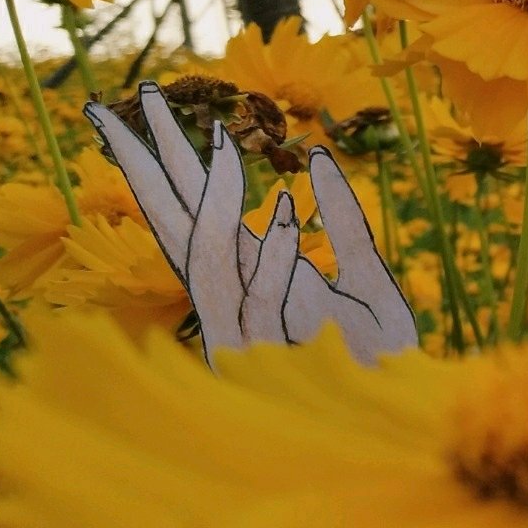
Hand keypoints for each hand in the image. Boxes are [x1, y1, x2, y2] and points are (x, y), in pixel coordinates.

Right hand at [85, 82, 418, 364]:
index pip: (202, 213)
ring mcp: (252, 334)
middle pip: (184, 225)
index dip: (174, 162)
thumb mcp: (372, 281)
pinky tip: (287, 212)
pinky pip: (267, 305)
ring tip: (215, 136)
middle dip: (154, 166)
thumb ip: (347, 223)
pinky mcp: (279, 364)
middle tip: (125, 103)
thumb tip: (316, 159)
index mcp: (259, 283)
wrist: (403, 423)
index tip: (150, 104)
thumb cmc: (384, 359)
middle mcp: (242, 305)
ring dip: (215, 198)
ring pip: (214, 259)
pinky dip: (274, 259)